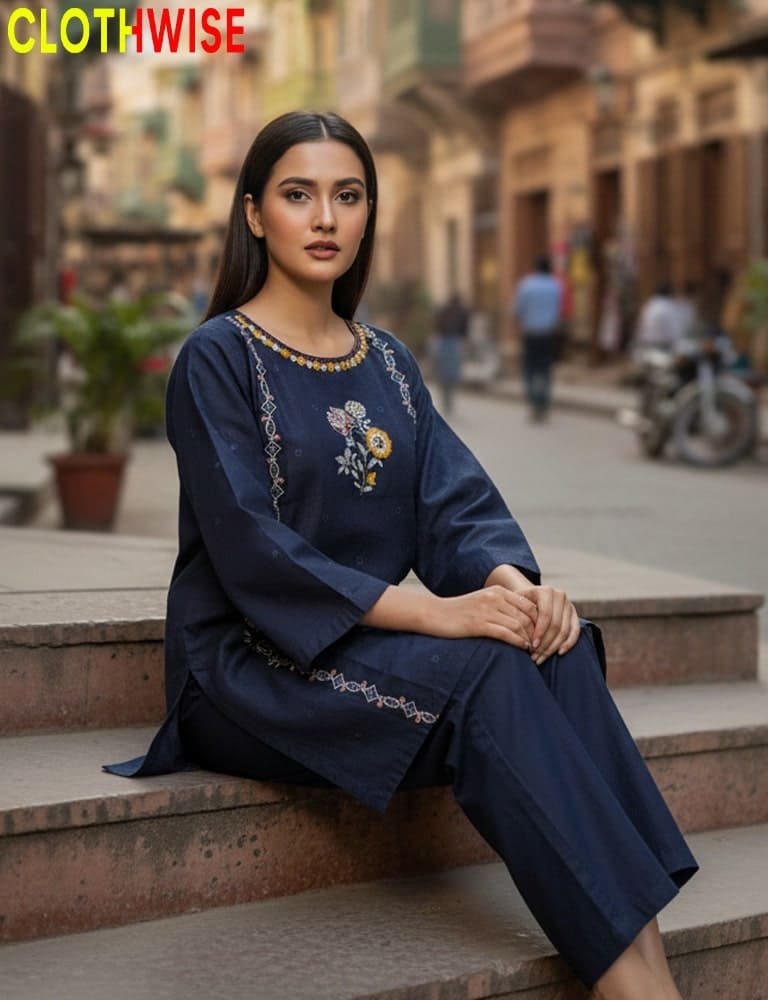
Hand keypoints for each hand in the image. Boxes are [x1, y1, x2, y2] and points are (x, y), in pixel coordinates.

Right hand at [423, 586, 537, 649]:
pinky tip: (522, 649)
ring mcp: (486, 610)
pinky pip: (505, 633)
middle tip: (542, 646)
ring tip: (533, 650)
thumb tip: (523, 621)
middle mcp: (494, 597)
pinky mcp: (478, 624)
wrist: (434, 614)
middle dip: (537, 632)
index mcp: (497, 591)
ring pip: (518, 625)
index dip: (540, 620)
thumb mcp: (483, 602)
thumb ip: (502, 606)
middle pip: (526, 616)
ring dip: (529, 639)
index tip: (542, 634)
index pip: (529, 605)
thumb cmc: (459, 611)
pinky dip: (517, 642)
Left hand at [516, 585, 579, 663]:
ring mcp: (569, 605)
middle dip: (545, 644)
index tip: (531, 646)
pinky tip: (559, 653)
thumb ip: (517, 613)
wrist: (531, 598)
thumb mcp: (516, 604)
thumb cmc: (520, 603)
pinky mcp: (574, 615)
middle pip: (556, 625)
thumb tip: (518, 632)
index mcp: (546, 591)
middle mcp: (560, 596)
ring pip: (565, 631)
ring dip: (553, 647)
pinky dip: (569, 643)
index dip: (539, 632)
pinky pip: (575, 631)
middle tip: (535, 657)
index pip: (545, 615)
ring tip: (541, 658)